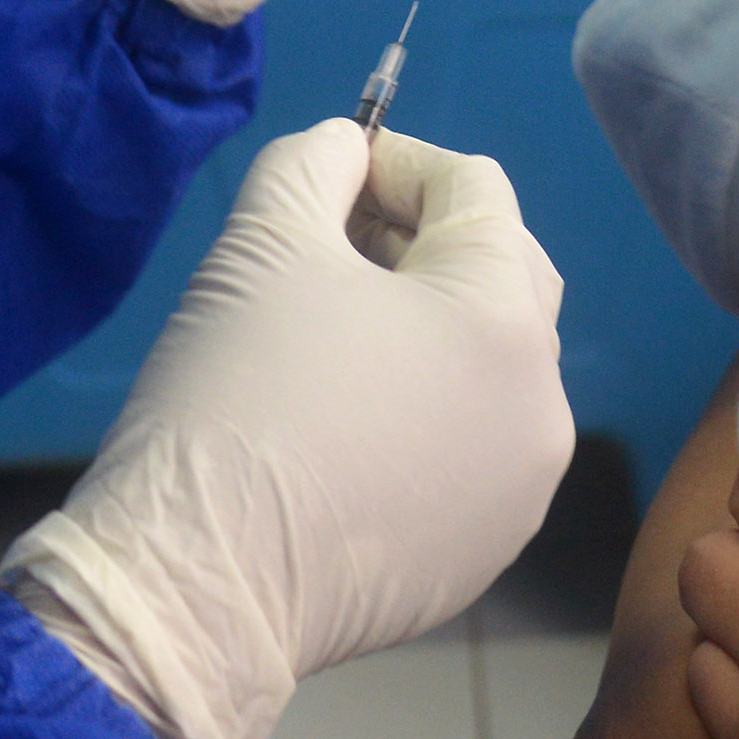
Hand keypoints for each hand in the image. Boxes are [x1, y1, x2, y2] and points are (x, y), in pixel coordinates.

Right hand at [1, 123, 572, 738]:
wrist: (196, 588)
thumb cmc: (234, 397)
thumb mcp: (262, 245)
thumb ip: (313, 164)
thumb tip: (344, 150)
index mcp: (508, 319)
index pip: (475, 190)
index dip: (394, 161)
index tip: (322, 177)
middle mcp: (542, 406)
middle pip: (498, 276)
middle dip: (417, 242)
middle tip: (326, 246)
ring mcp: (518, 493)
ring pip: (483, 369)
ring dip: (419, 332)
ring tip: (325, 335)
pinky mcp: (478, 557)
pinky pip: (463, 451)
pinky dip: (416, 417)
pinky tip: (336, 428)